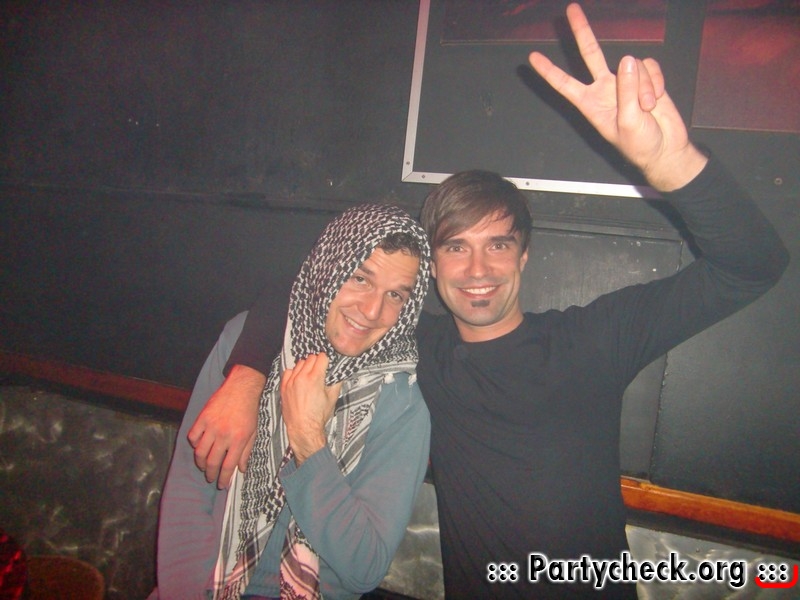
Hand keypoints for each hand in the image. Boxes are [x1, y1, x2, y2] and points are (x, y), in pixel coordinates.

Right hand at [187, 364, 264, 487]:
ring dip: (200, 463)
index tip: (222, 484)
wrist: (242, 388)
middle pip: (212, 462)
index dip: (224, 478)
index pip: (228, 466)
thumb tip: (242, 469)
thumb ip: (247, 451)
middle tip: (211, 478)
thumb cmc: (250, 410)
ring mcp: (211, 426)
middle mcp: (224, 435)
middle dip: (210, 474)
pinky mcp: (202, 418)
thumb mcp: (254, 432)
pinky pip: (193, 436)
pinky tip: (199, 446)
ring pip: (199, 452)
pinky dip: (194, 444)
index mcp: (238, 439)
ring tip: (203, 466)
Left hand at [280, 353, 342, 465]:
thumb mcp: (333, 398)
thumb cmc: (318, 415)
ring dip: (306, 367)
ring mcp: (291, 381)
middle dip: (317, 362)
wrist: (303, 428)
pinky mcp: (284, 386)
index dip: (326, 361)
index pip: (321, 357)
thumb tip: (338, 372)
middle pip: (311, 358)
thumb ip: (336, 381)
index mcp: (315, 378)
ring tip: (309, 376)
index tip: (327, 365)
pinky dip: (294, 373)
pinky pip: (288, 371)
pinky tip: (299, 380)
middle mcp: (301, 377)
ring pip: (300, 363)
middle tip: (320, 371)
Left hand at [528, 3, 706, 190]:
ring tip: (647, 108)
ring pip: (633, 65)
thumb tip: (628, 60)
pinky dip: (656, 81)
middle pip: (590, 54)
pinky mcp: (646, 77)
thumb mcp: (629, 122)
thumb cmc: (641, 144)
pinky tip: (658, 98)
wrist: (665, 148)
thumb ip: (627, 91)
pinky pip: (650, 66)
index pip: (565, 84)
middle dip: (582, 31)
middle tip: (570, 9)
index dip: (549, 71)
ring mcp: (626, 82)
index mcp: (591, 104)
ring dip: (644, 86)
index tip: (533, 58)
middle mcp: (605, 89)